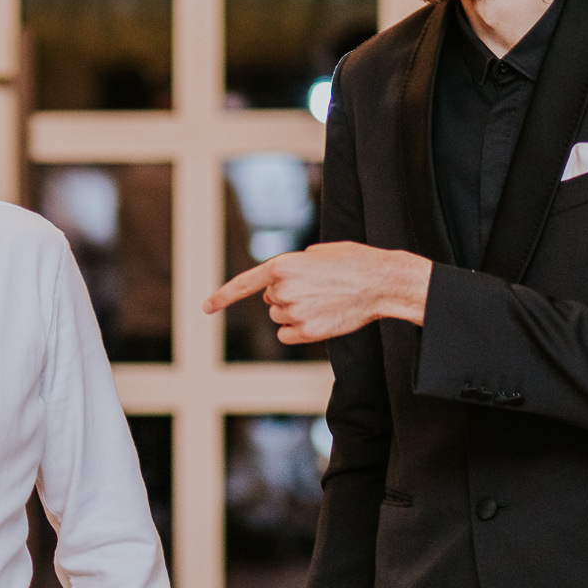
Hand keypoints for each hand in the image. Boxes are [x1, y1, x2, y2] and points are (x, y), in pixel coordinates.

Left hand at [203, 242, 431, 342]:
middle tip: (317, 287)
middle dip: (286, 295)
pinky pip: (287, 334)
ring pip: (279, 318)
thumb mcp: (317, 253)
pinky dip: (298, 330)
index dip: (223, 297)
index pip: (244, 284)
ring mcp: (294, 312)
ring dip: (294, 311)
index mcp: (283, 265)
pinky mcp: (307, 331)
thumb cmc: (353, 263)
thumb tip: (271, 291)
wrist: (382, 282)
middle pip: (270, 300)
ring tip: (323, 301)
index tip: (206, 307)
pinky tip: (320, 318)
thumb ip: (289, 268)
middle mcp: (283, 289)